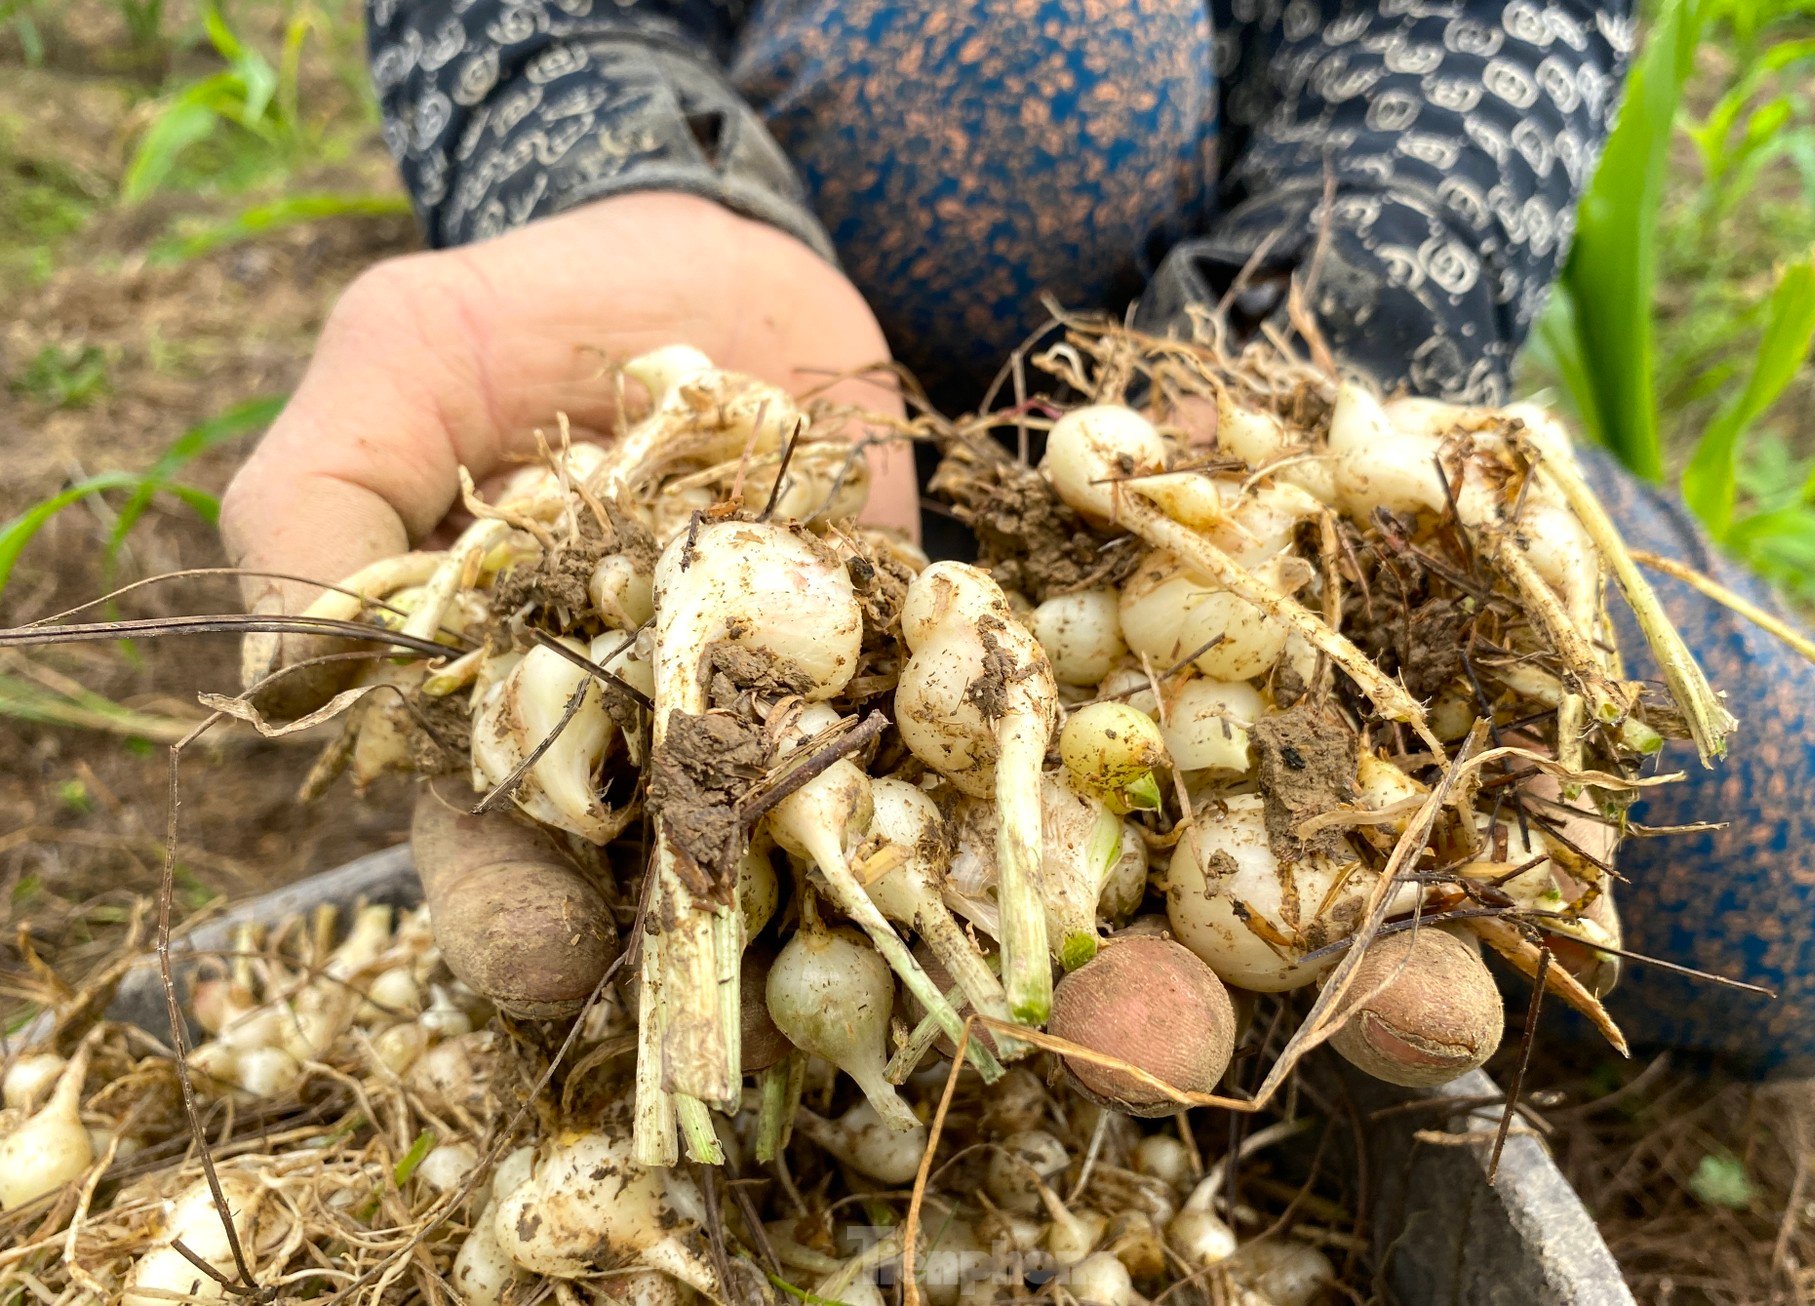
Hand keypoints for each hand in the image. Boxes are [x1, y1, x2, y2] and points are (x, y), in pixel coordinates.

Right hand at [221, 193, 910, 1016]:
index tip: (540, 961)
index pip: (483, 841)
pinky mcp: (882, 647)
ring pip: (792, 821)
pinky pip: (917, 720)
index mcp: (495, 704)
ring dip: (825, 885)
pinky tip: (971, 824)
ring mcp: (768, 695)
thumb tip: (277, 684)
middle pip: (650, 870)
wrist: (703, 252)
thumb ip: (319, 508)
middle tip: (721, 998)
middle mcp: (636, 730)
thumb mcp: (390, 369)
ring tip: (862, 943)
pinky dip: (941, 769)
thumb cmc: (515, 314)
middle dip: (679, 938)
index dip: (503, 911)